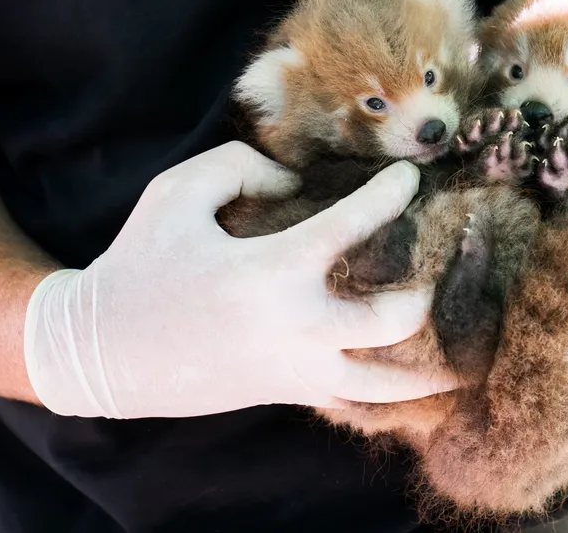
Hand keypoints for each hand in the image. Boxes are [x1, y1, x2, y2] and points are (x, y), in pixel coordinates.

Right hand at [23, 141, 457, 418]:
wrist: (100, 353)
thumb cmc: (139, 264)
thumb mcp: (176, 194)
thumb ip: (240, 166)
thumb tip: (295, 180)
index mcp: (274, 272)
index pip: (355, 227)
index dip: (391, 194)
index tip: (411, 176)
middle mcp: (298, 327)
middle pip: (397, 318)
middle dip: (431, 287)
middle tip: (443, 259)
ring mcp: (298, 370)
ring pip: (391, 384)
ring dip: (434, 366)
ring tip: (467, 348)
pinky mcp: (289, 393)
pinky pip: (358, 401)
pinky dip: (393, 392)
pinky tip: (421, 378)